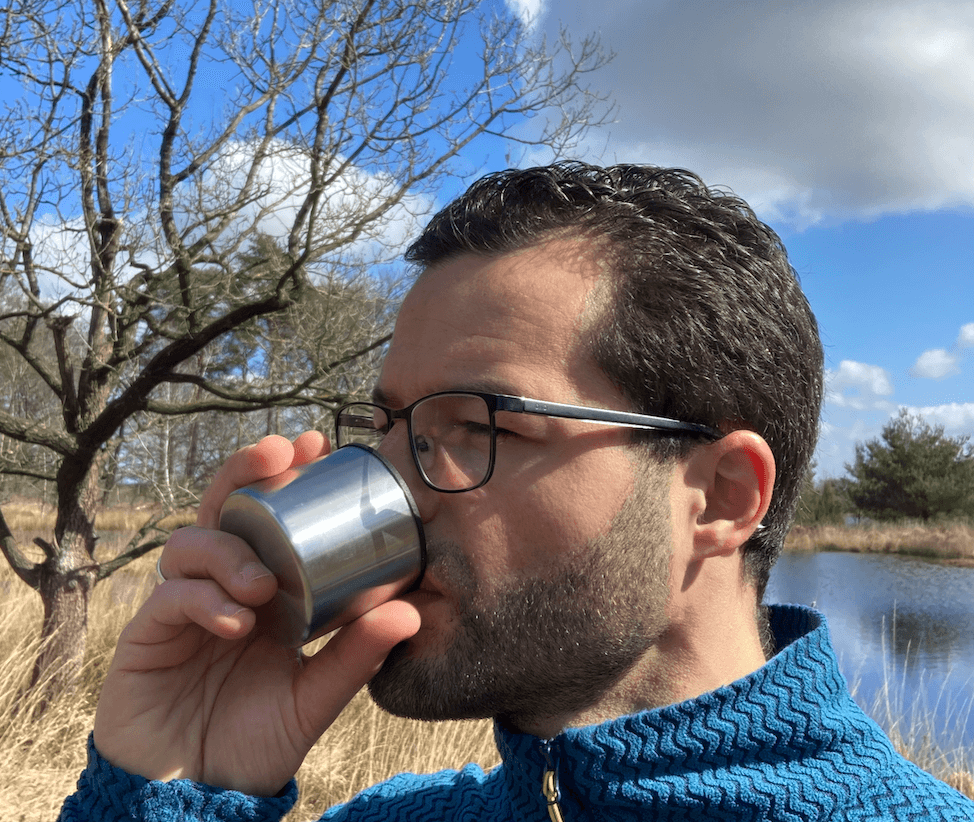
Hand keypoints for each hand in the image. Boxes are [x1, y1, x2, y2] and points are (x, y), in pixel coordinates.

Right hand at [93, 432, 421, 795]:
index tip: (318, 444)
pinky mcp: (147, 635)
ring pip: (191, 544)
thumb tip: (411, 612)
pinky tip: (234, 623)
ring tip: (261, 585)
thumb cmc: (255, 743)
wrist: (198, 798)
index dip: (287, 479)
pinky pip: (170, 596)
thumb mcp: (314, 697)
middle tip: (279, 454)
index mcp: (264, 593)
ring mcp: (182, 607)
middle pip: (223, 511)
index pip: (269, 520)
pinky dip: (202, 599)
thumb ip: (355, 656)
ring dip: (228, 551)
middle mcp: (222, 589)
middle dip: (245, 473)